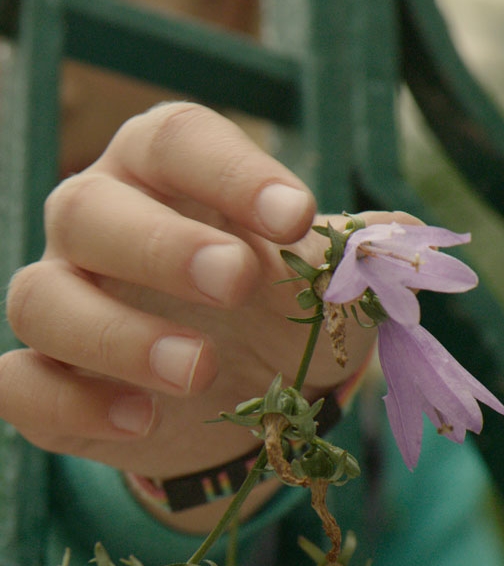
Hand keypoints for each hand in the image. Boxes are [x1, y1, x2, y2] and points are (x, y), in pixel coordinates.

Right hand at [0, 103, 397, 487]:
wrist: (242, 393)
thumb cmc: (282, 313)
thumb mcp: (326, 281)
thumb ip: (356, 255)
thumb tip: (403, 236)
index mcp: (167, 175)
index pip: (179, 141)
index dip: (233, 172)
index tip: (296, 217)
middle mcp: (100, 224)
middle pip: (87, 208)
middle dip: (162, 245)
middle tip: (236, 280)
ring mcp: (65, 300)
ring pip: (42, 299)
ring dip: (120, 336)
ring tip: (202, 369)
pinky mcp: (49, 380)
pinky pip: (21, 386)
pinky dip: (74, 406)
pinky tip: (143, 424)